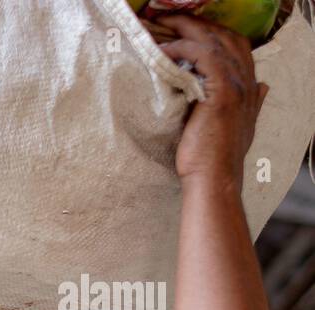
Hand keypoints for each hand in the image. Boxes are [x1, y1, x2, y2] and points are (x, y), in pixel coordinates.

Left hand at [155, 15, 267, 190]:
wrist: (214, 179)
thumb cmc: (214, 158)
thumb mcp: (238, 126)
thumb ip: (251, 103)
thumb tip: (263, 87)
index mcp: (249, 86)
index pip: (234, 44)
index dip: (210, 31)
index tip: (184, 26)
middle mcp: (246, 81)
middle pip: (224, 36)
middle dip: (194, 23)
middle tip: (165, 17)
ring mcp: (235, 85)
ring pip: (213, 41)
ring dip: (184, 28)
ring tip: (159, 24)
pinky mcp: (221, 93)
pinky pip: (202, 56)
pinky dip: (182, 48)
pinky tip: (162, 50)